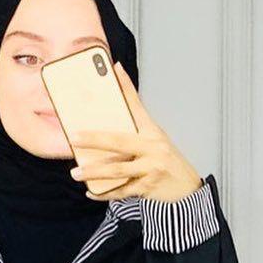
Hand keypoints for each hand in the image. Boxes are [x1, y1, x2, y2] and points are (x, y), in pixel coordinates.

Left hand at [68, 62, 204, 202]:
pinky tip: (91, 192)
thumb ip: (134, 116)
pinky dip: (104, 193)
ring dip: (94, 172)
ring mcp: (151, 169)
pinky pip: (121, 191)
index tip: (112, 69)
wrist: (187, 188)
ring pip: (117, 170)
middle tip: (74, 139)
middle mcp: (153, 148)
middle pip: (119, 142)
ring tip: (76, 173)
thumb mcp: (154, 136)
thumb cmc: (166, 159)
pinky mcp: (148, 188)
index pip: (136, 104)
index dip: (125, 87)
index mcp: (151, 132)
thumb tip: (117, 84)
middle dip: (94, 140)